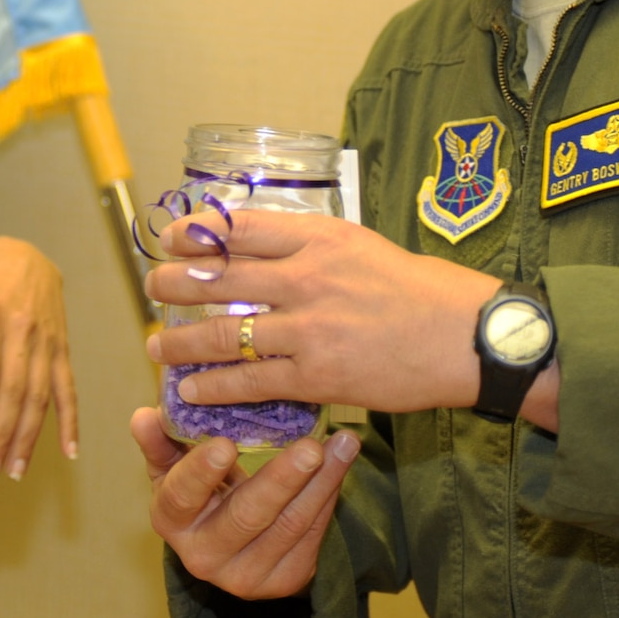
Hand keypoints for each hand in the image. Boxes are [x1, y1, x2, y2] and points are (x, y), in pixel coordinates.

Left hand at [0, 236, 78, 480]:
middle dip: (2, 434)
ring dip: (29, 437)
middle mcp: (20, 330)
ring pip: (40, 395)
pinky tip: (69, 450)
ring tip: (15, 469)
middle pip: (14, 390)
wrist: (26, 256)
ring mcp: (46, 341)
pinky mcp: (63, 348)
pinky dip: (71, 421)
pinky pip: (68, 388)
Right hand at [130, 407, 358, 598]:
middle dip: (281, 480)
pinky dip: (330, 494)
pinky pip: (313, 533)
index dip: (200, 473)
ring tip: (342, 443)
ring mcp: (247, 575)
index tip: (225, 444)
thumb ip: (161, 442)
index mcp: (171, 521)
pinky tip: (343, 462)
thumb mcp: (174, 469)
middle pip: (246, 516)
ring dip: (321, 481)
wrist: (232, 547)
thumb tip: (142, 416)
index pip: (181, 498)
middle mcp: (204, 557)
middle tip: (310, 447)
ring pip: (289, 525)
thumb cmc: (201, 493)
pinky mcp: (286, 579)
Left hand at [145, 208, 499, 414]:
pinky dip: (213, 385)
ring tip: (156, 346)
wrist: (467, 337)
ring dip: (181, 341)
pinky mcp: (317, 375)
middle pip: (220, 276)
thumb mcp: (365, 246)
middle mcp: (308, 277)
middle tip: (152, 287)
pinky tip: (191, 389)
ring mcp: (309, 328)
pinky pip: (249, 381)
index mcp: (321, 238)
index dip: (198, 234)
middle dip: (176, 282)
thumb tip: (267, 248)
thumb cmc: (422, 291)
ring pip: (224, 333)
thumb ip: (315, 247)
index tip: (173, 239)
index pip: (241, 228)